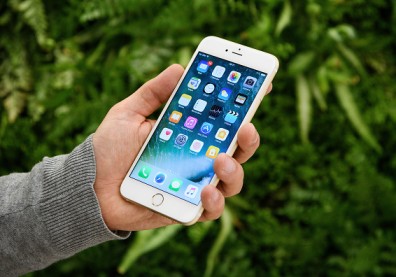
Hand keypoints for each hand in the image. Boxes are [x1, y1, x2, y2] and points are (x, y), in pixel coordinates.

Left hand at [93, 64, 269, 230]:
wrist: (89, 186)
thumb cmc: (109, 149)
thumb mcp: (128, 113)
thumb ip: (153, 93)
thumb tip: (179, 68)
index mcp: (190, 135)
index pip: (224, 121)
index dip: (244, 106)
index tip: (260, 86)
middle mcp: (198, 159)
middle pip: (237, 151)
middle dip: (249, 138)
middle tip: (245, 127)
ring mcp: (195, 184)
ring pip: (232, 181)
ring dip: (235, 170)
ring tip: (221, 160)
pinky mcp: (188, 208)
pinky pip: (212, 209)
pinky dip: (214, 201)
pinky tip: (205, 190)